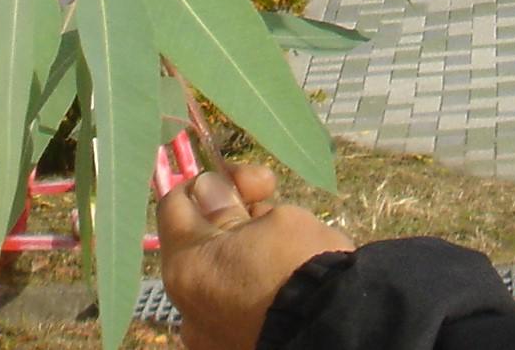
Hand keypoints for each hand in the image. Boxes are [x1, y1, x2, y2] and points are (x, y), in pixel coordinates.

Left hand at [158, 163, 352, 349]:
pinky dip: (257, 281)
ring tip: (293, 242)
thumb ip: (230, 201)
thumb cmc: (301, 265)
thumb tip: (207, 190)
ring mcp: (213, 333)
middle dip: (237, 214)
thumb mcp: (273, 219)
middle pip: (203, 239)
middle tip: (277, 206)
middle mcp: (189, 305)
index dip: (211, 182)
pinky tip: (289, 275)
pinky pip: (239, 300)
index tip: (251, 181)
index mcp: (186, 266)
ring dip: (250, 247)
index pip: (176, 204)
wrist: (338, 330)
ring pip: (224, 269)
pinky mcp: (237, 346)